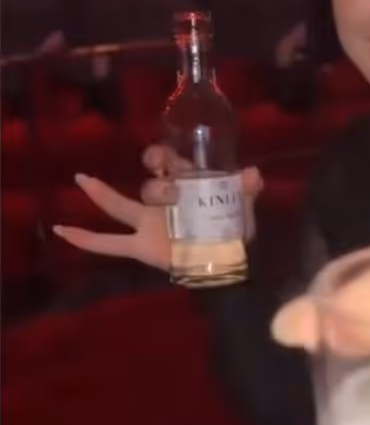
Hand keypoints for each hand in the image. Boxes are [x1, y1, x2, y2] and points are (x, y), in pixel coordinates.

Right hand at [53, 144, 262, 272]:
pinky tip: (61, 230)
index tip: (175, 159)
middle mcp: (163, 201)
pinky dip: (84, 238)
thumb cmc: (232, 234)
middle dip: (151, 167)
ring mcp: (147, 223)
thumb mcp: (244, 211)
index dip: (168, 155)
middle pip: (149, 179)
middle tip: (157, 166)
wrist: (225, 268)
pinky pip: (107, 243)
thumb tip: (252, 174)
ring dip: (104, 193)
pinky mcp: (141, 248)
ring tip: (84, 180)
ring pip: (120, 205)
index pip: (171, 162)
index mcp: (184, 188)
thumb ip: (247, 191)